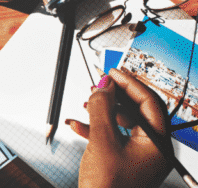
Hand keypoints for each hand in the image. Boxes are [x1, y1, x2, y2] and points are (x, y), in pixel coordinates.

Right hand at [67, 68, 171, 187]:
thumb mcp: (102, 141)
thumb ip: (102, 108)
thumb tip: (104, 86)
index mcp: (157, 143)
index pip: (149, 102)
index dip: (130, 83)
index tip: (112, 72)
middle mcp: (152, 149)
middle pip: (136, 111)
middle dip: (114, 97)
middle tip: (98, 85)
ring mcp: (139, 157)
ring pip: (123, 123)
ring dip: (102, 112)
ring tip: (86, 104)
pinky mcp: (124, 163)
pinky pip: (113, 138)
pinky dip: (96, 129)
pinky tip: (78, 125)